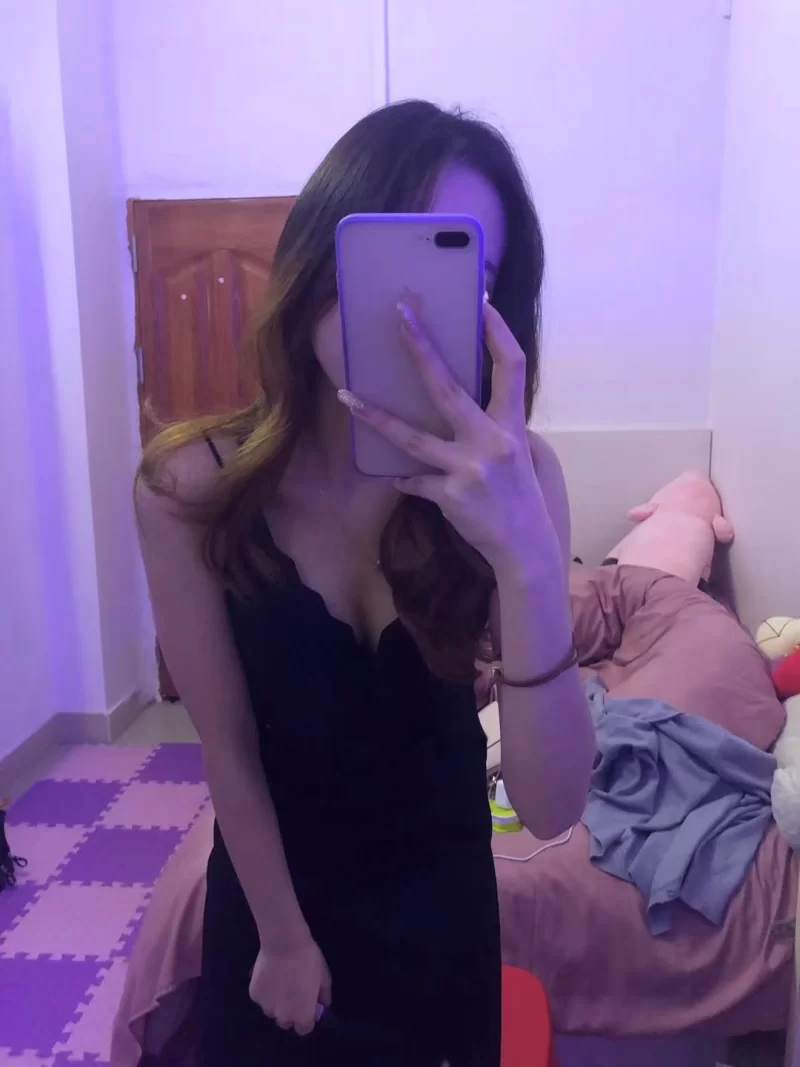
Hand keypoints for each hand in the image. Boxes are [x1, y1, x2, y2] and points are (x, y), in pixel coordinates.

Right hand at [249, 936, 331, 1035]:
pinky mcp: (254, 994)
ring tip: (280, 982)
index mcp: (302, 1015)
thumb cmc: (308, 960)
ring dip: (276, 1002)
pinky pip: (261, 997)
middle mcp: (283, 1016)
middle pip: (286, 1021)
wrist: (284, 943)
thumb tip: (321, 1004)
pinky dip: (265, 990)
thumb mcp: (324, 977)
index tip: (307, 1005)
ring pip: (272, 1010)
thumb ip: (323, 995)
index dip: (306, 1018)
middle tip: (293, 993)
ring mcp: (266, 1006)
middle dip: (290, 1011)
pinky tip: (269, 975)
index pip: (304, 1029)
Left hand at [338, 300, 559, 577]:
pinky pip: (414, 481)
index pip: (511, 367)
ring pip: (412, 436)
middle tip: (400, 315)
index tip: (482, 301)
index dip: (498, 332)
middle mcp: (492, 441)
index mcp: (513, 425)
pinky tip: (395, 477)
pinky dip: (404, 479)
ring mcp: (469, 469)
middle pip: (449, 387)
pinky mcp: (450, 495)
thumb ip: (493, 425)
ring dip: (375, 416)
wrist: (524, 548)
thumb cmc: (520, 497)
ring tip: (345, 395)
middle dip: (422, 347)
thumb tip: (459, 399)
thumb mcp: (518, 454)